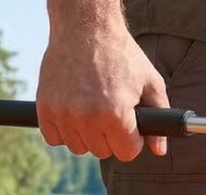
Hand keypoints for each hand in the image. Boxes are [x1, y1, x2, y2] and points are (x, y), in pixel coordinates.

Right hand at [36, 27, 169, 160]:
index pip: (126, 153)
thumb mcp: (150, 81)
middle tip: (110, 114)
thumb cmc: (121, 54)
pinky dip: (63, 130)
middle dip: (110, 137)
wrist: (85, 30)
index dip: (132, 141)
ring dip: (86, 135)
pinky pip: (54, 138)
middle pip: (102, 152)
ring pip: (77, 147)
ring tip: (91, 111)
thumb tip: (159, 150)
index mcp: (117, 113)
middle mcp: (88, 118)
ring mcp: (63, 114)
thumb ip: (160, 116)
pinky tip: (72, 112)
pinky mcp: (45, 108)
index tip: (129, 127)